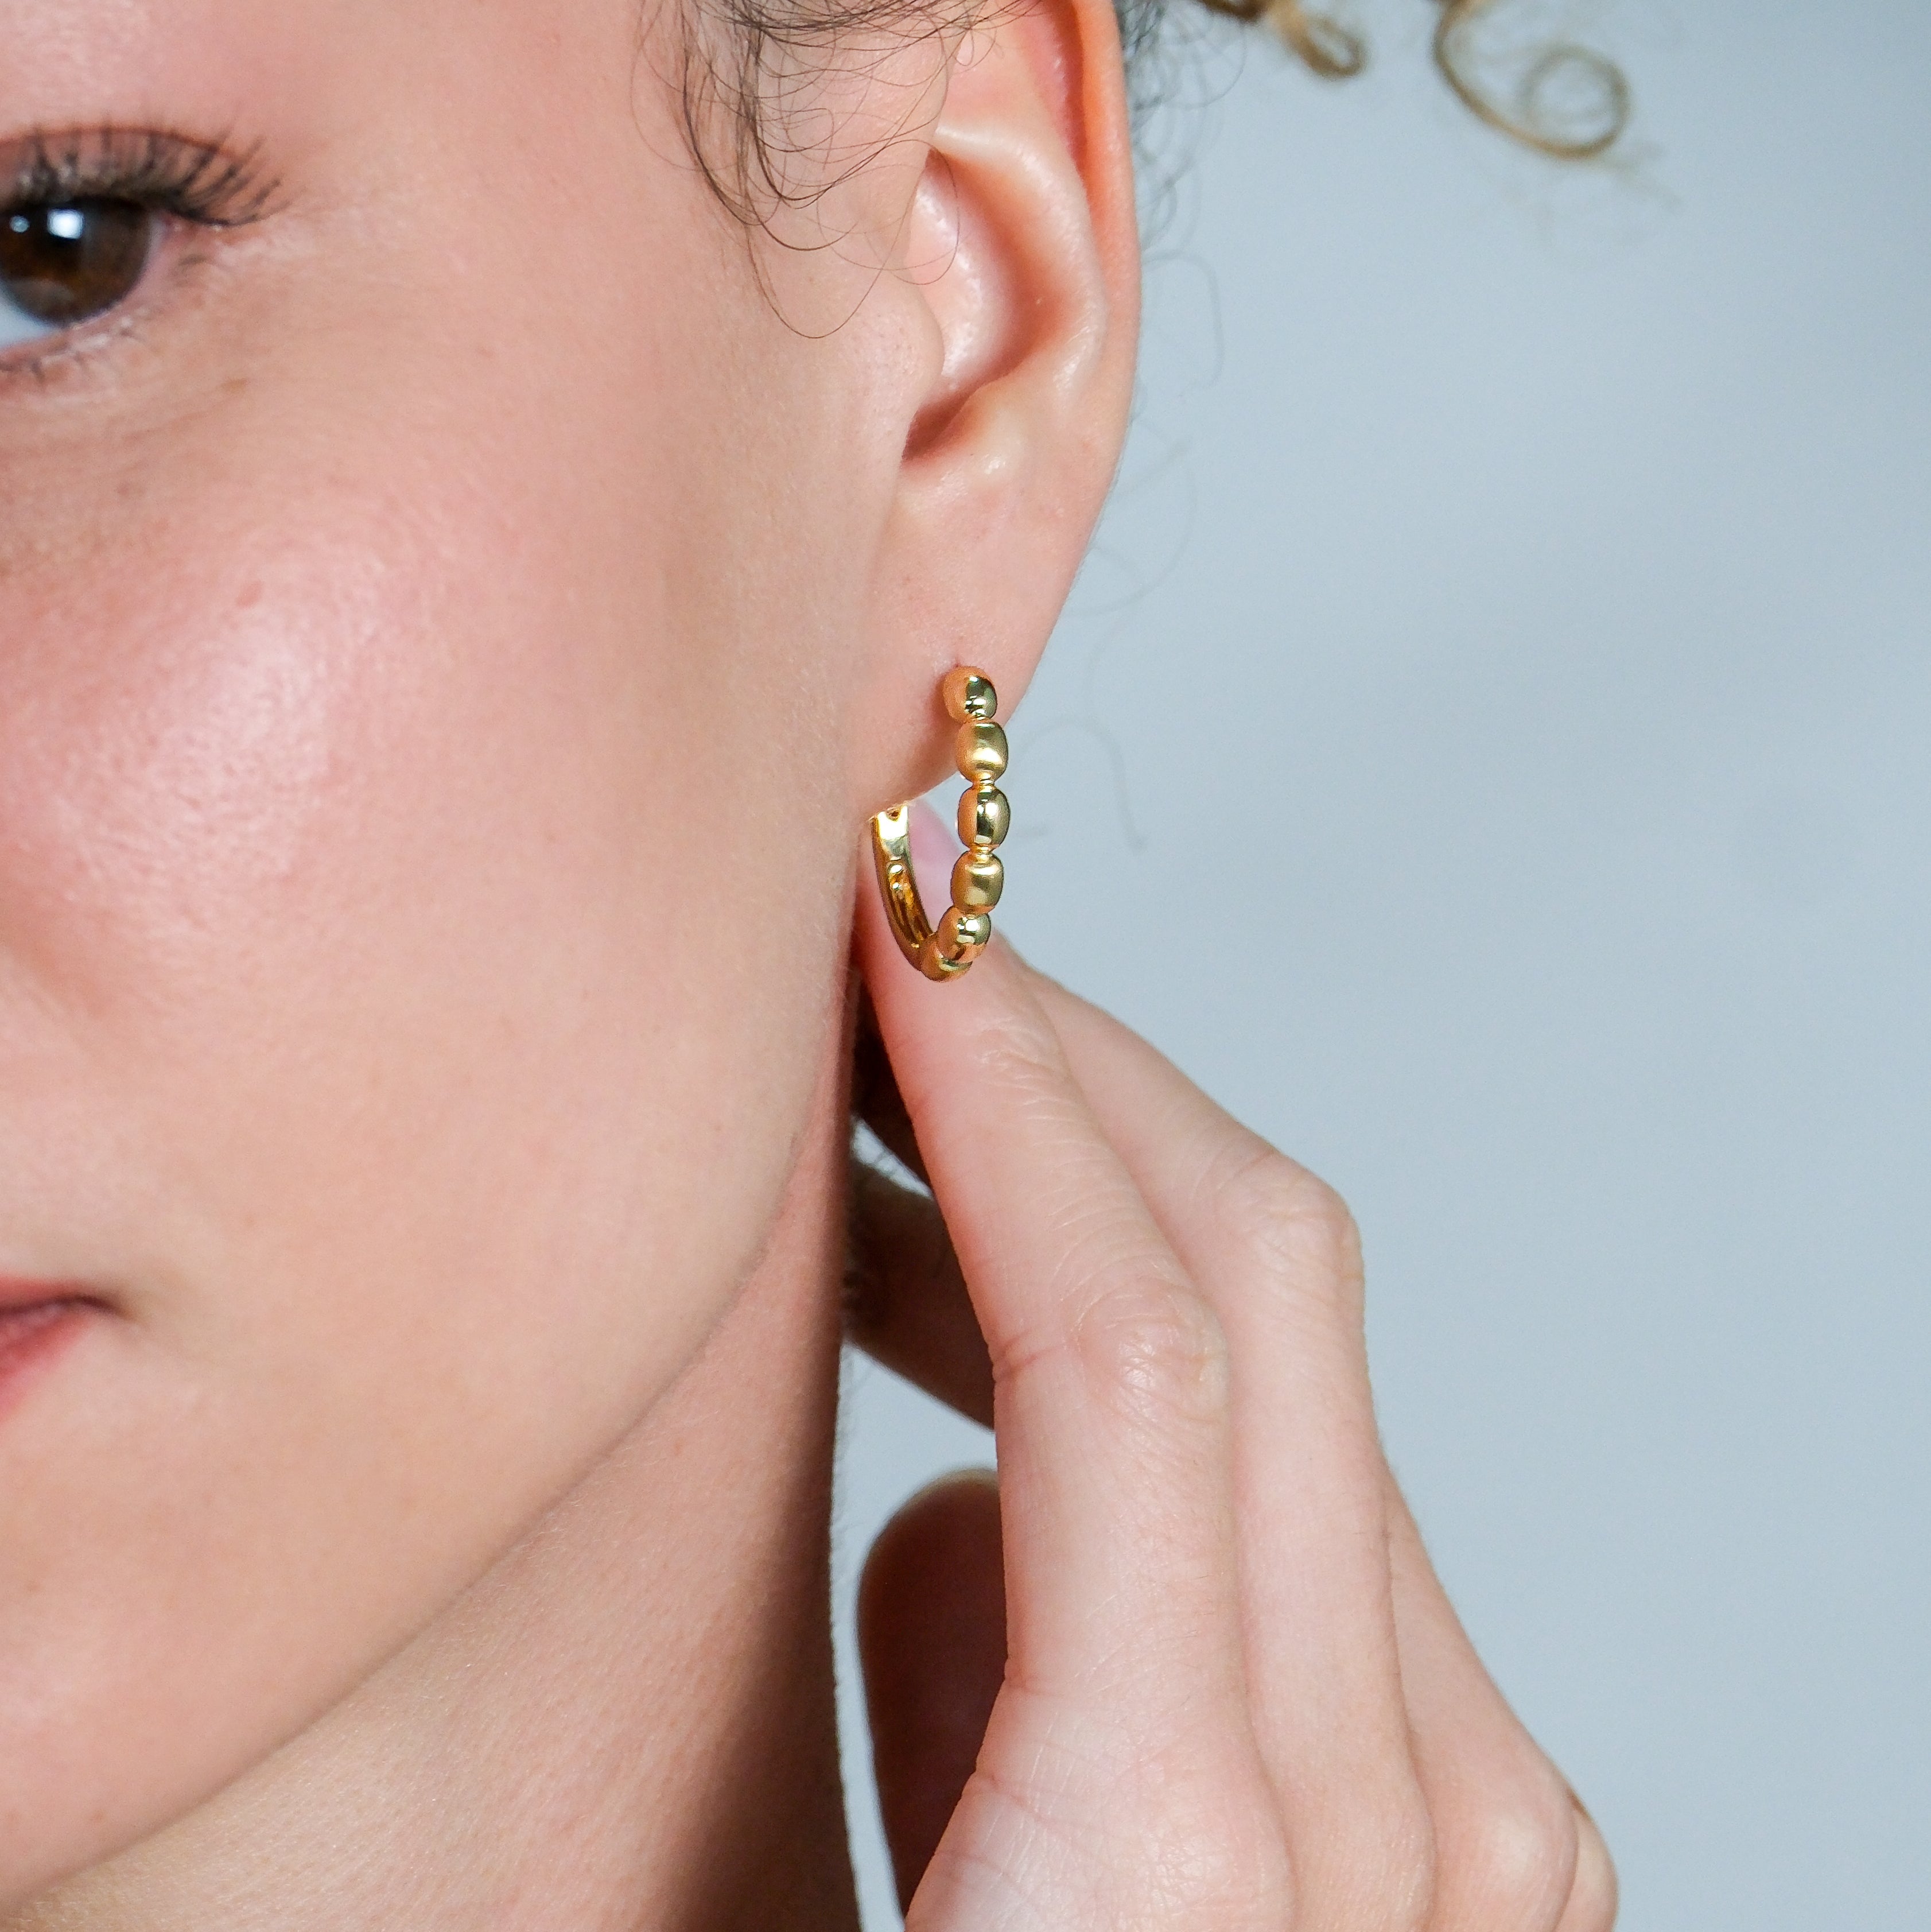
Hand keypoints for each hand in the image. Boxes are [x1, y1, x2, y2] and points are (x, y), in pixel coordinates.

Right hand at [846, 829, 1615, 1930]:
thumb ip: (923, 1719)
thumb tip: (944, 1530)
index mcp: (1194, 1853)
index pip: (1139, 1327)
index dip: (1012, 1083)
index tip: (902, 923)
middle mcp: (1404, 1803)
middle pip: (1258, 1284)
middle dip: (1066, 1078)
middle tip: (888, 979)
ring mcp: (1458, 1814)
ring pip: (1292, 1376)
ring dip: (1091, 1223)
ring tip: (893, 1181)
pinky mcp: (1454, 1841)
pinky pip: (1307, 1530)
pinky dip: (1149, 1425)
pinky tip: (986, 1464)